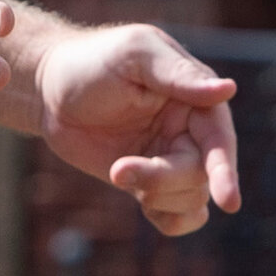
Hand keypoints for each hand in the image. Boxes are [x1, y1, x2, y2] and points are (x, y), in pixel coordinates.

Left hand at [34, 23, 239, 234]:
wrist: (48, 90)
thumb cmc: (91, 61)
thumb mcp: (133, 55)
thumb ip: (177, 74)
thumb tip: (227, 90)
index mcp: (195, 100)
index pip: (219, 138)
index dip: (224, 169)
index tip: (227, 200)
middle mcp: (189, 132)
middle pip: (200, 173)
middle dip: (166, 179)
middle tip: (120, 171)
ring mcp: (168, 159)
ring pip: (190, 196)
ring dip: (160, 196)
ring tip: (117, 172)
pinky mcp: (146, 181)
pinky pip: (175, 213)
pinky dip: (170, 220)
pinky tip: (147, 208)